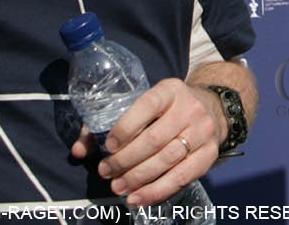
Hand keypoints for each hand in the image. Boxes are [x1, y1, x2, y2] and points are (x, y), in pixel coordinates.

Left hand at [69, 79, 224, 205]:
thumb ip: (107, 123)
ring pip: (167, 160)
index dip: (126, 127)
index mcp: (169, 90)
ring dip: (138, 178)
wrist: (210, 109)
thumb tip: (78, 150)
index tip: (108, 146)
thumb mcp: (142, 105)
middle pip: (155, 139)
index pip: (147, 106)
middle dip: (126, 160)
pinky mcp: (209, 154)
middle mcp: (190, 108)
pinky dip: (157, 191)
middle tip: (106, 172)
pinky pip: (182, 177)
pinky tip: (138, 198)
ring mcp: (203, 131)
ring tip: (118, 187)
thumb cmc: (165, 110)